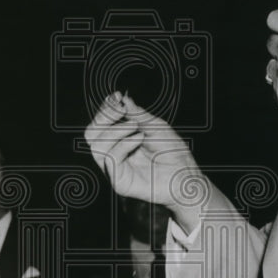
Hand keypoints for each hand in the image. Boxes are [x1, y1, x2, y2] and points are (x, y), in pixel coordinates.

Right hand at [84, 92, 212, 228]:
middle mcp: (114, 152)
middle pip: (91, 133)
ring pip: (97, 145)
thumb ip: (138, 114)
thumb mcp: (156, 127)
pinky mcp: (119, 180)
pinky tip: (139, 139)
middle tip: (121, 109)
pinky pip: (110, 159)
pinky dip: (123, 144)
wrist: (185, 176)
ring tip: (136, 126)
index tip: (116, 96)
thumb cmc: (174, 153)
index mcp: (120, 139)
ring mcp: (116, 167)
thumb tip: (123, 100)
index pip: (101, 123)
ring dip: (115, 130)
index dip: (105, 108)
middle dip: (104, 117)